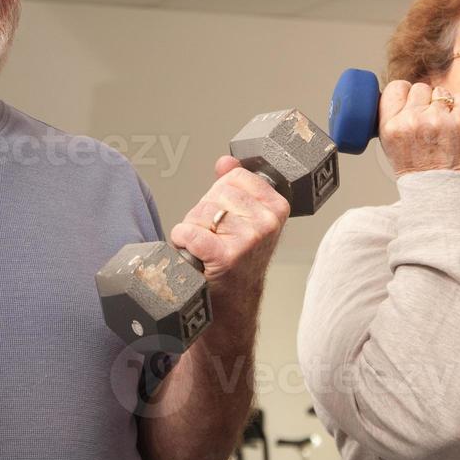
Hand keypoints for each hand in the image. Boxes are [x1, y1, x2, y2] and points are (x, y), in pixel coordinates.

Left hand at [169, 156, 290, 290]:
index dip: (222, 195)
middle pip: (216, 194)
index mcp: (276, 207)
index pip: (236, 177)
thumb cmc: (241, 258)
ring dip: (194, 229)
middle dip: (206, 213)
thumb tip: (226, 161)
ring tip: (207, 245)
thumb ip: (236, 185)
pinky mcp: (226, 256)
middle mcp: (267, 222)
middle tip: (216, 234)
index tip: (227, 215)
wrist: (236, 298)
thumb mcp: (247, 217)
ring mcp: (248, 239)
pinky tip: (193, 251)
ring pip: (201, 213)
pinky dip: (183, 240)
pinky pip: (189, 233)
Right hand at [378, 81, 459, 177]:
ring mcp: (437, 120)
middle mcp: (412, 120)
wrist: (438, 190)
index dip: (405, 92)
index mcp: (391, 125)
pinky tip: (456, 120)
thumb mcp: (389, 144)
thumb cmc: (415, 168)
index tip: (411, 100)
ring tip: (442, 122)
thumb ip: (393, 118)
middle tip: (429, 117)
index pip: (396, 87)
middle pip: (419, 87)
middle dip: (425, 99)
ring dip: (443, 102)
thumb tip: (404, 95)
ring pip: (441, 92)